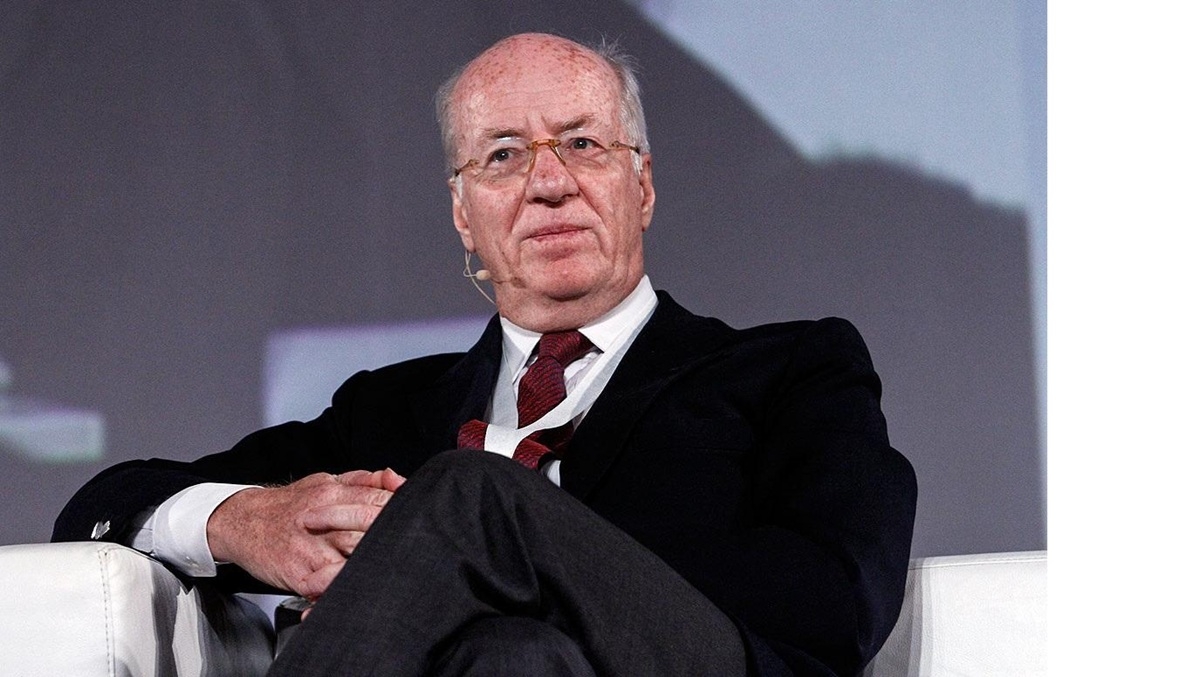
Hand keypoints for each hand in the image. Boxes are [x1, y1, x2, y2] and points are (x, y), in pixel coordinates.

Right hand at [206, 468, 404, 599]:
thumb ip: (362, 480)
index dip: (402, 510)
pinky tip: (364, 593)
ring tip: (401, 573)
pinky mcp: (298, 573)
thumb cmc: (290, 504)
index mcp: (332, 493)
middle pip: (370, 528)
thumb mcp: (323, 481)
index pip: (377, 500)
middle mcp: (321, 518)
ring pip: (353, 557)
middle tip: (420, 549)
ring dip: (377, 564)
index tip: (423, 519)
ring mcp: (309, 547)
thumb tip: (394, 476)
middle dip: (396, 538)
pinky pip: (329, 585)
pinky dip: (346, 589)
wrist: (242, 521)